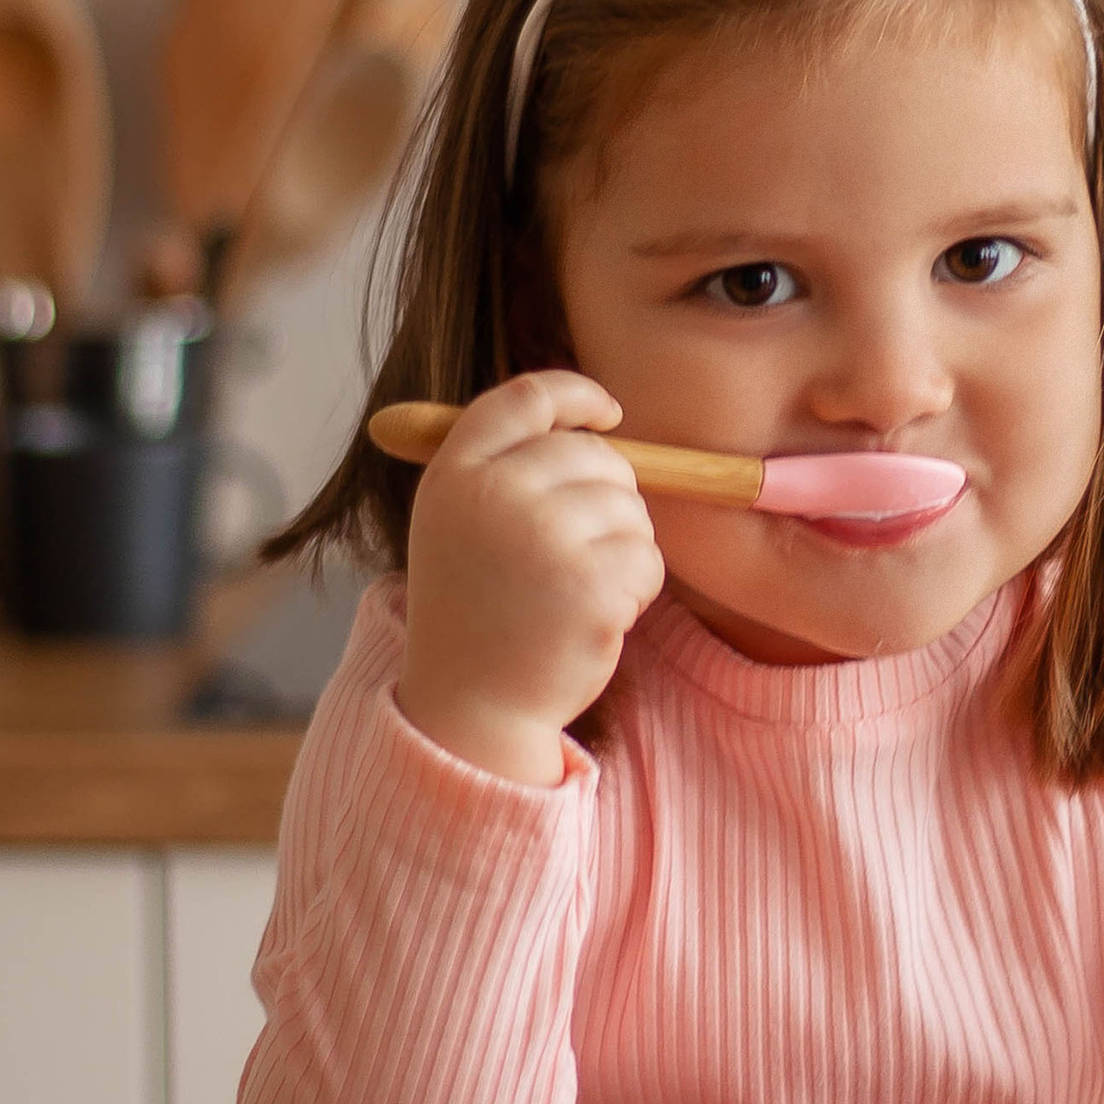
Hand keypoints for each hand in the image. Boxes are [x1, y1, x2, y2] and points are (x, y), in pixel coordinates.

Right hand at [396, 371, 663, 788]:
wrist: (471, 707)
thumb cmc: (477, 611)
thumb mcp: (458, 524)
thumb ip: (502, 468)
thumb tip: (590, 422)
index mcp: (455, 475)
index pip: (525, 398)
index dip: (577, 395)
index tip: (608, 414)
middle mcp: (495, 496)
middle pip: (594, 453)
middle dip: (609, 493)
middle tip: (580, 549)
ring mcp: (544, 539)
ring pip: (630, 508)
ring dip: (623, 547)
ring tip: (576, 591)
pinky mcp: (590, 586)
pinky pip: (648, 560)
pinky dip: (637, 589)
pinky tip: (594, 618)